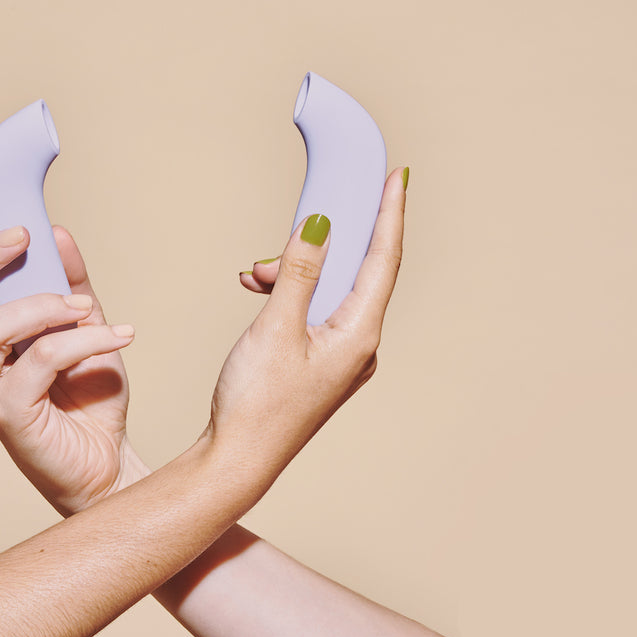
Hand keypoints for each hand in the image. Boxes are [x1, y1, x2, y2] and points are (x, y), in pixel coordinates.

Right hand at [0, 188, 148, 514]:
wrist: (108, 461)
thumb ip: (68, 281)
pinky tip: (118, 336)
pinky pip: (36, 360)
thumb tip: (57, 232)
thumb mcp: (86, 323)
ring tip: (84, 307)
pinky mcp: (6, 415)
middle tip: (21, 236)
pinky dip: (81, 340)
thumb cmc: (89, 394)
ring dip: (40, 305)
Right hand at [206, 168, 406, 473]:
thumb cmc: (257, 403)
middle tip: (299, 219)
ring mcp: (340, 356)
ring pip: (326, 291)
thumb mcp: (276, 327)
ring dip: (294, 273)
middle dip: (319, 245)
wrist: (236, 460)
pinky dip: (287, 295)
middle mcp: (359, 345)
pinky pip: (311, 312)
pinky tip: (259, 290)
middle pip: (354, 272)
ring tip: (256, 274)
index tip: (399, 177)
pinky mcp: (318, 363)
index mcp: (360, 336)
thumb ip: (300, 272)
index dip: (391, 214)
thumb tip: (321, 226)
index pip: (384, 261)